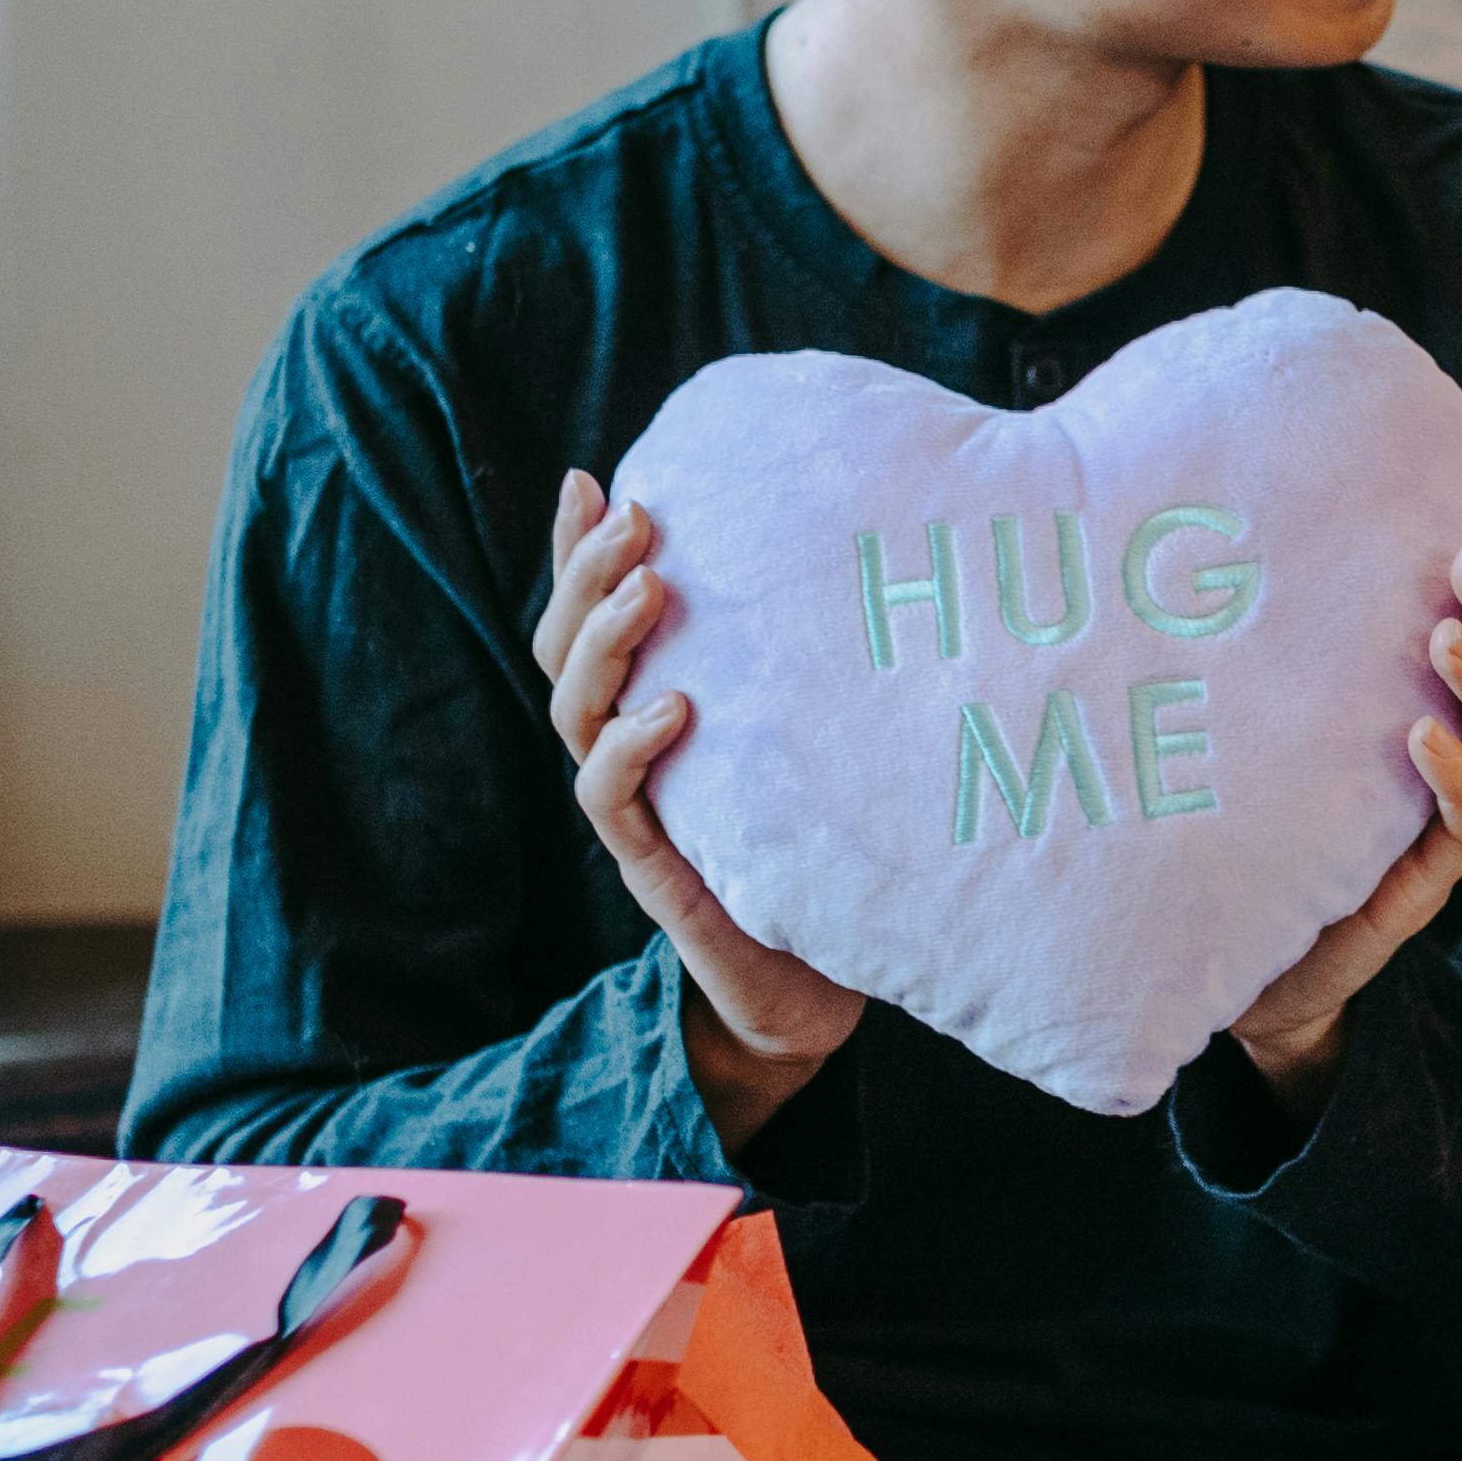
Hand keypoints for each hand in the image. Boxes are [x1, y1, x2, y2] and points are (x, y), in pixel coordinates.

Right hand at [540, 471, 866, 1146]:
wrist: (821, 984)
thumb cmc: (831, 848)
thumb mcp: (821, 735)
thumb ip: (821, 660)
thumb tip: (898, 544)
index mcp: (655, 711)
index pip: (590, 619)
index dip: (576, 551)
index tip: (594, 475)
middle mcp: (632, 754)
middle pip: (563, 650)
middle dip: (584, 573)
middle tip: (633, 513)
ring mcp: (638, 812)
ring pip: (576, 711)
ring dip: (605, 642)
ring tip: (648, 585)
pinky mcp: (655, 869)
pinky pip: (611, 800)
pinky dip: (632, 749)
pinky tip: (676, 706)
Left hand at [1223, 478, 1461, 1106]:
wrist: (1247, 957)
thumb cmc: (1263, 817)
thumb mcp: (1282, 711)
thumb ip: (1296, 637)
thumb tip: (1248, 518)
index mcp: (1446, 704)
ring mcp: (1449, 818)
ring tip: (1449, 634)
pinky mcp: (1424, 879)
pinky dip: (1455, 775)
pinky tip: (1420, 735)